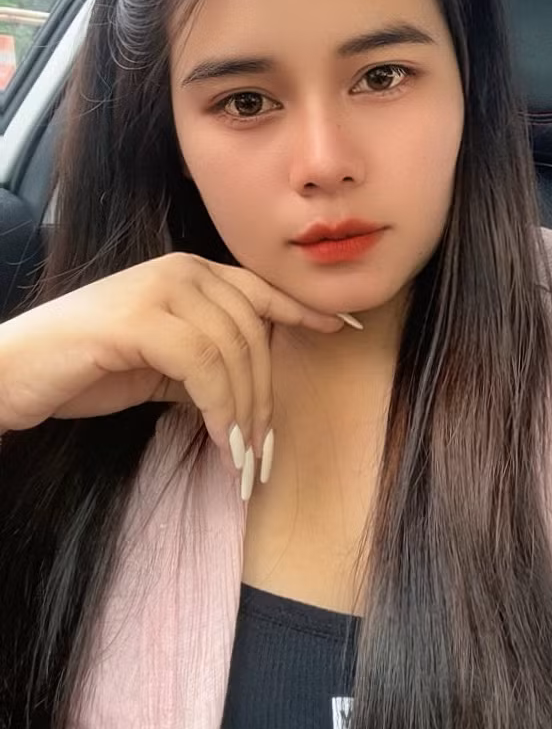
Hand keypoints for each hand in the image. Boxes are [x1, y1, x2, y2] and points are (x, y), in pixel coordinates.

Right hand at [0, 252, 344, 482]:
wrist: (14, 372)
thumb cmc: (84, 370)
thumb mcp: (159, 365)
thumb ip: (204, 364)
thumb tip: (248, 394)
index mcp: (189, 273)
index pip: (260, 290)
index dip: (302, 310)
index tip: (342, 330)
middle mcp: (181, 270)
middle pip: (254, 331)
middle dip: (265, 396)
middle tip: (261, 452)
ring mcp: (159, 288)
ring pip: (234, 350)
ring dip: (245, 411)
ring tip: (240, 458)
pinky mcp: (139, 318)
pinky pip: (203, 365)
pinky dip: (219, 407)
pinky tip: (218, 440)